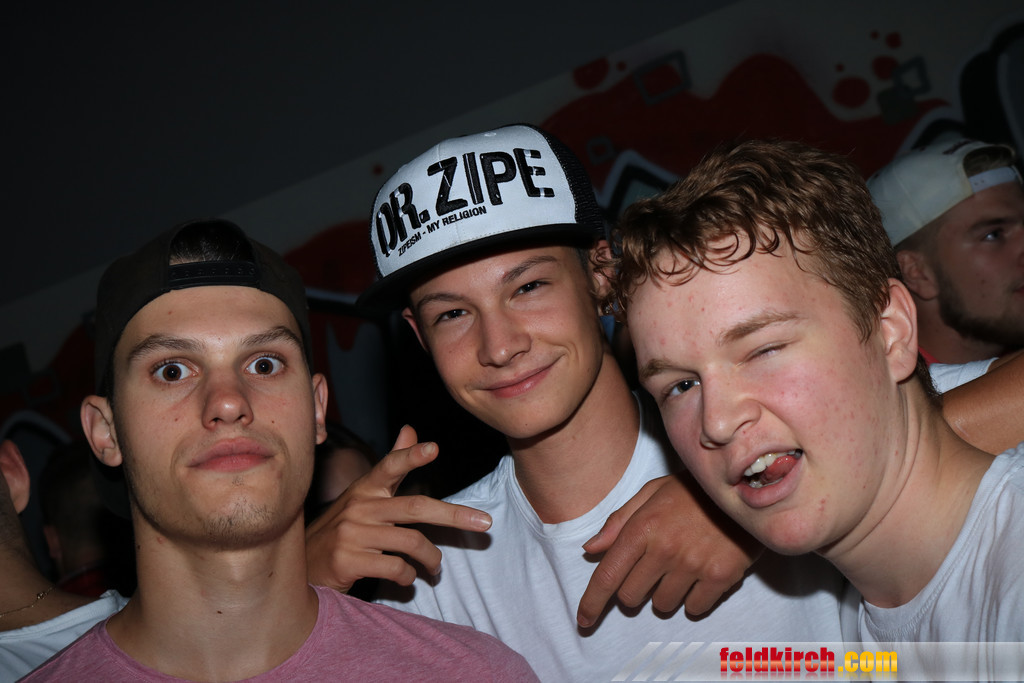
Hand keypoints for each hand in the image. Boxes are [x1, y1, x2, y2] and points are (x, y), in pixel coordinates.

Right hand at [306, 425, 491, 590]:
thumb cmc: (343, 528)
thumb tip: (411, 428)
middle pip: (415, 508)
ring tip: (436, 567)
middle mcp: (358, 508)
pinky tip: (407, 579)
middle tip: (485, 524)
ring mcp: (351, 535)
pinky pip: (395, 568)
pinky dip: (409, 577)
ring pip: (411, 543)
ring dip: (432, 558)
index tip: (433, 448)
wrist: (302, 566)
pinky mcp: (347, 562)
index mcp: (365, 489)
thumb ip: (391, 465)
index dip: (411, 456)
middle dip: (454, 515)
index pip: (389, 467)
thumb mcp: (364, 494)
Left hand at [576, 473, 761, 626]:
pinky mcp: (721, 577)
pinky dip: (693, 599)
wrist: (747, 488)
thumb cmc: (694, 491)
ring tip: (681, 566)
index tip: (583, 620)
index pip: (607, 575)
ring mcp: (693, 565)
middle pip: (630, 596)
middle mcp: (664, 549)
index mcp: (642, 527)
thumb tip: (590, 549)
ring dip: (664, 593)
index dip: (591, 602)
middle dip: (634, 589)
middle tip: (651, 569)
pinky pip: (694, 608)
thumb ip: (619, 522)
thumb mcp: (652, 492)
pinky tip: (700, 576)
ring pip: (661, 605)